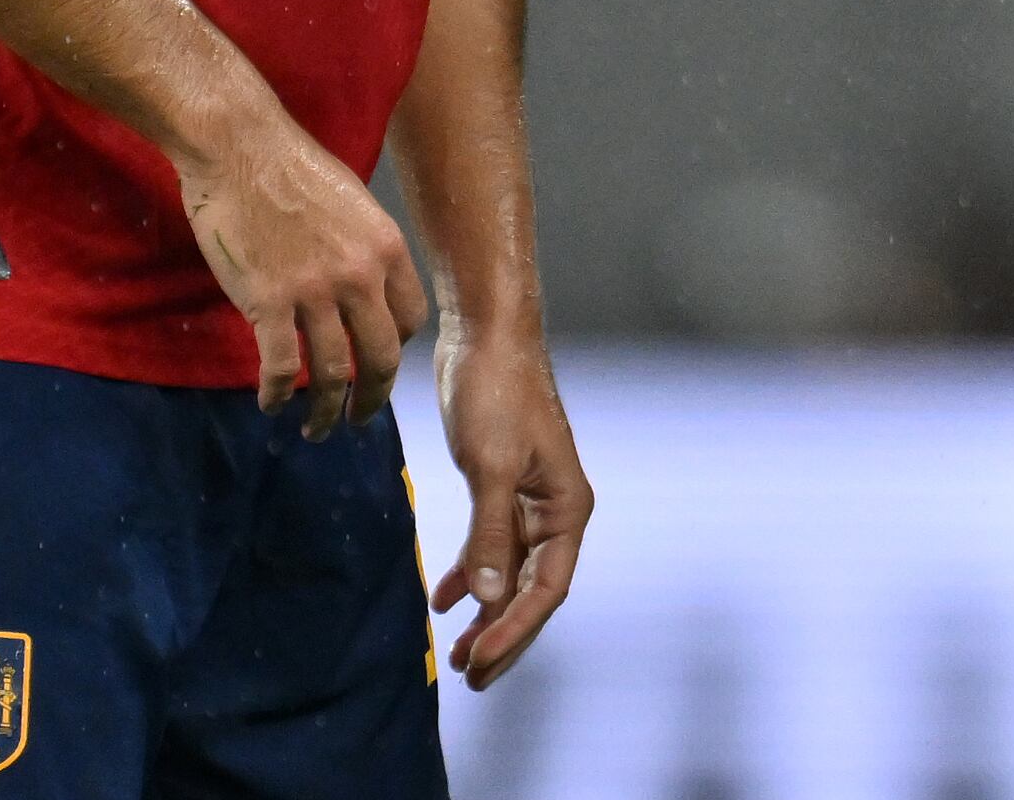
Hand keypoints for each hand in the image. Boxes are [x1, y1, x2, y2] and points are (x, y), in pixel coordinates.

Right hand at [175, 112, 431, 436]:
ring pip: (332, 374)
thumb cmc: (291, 169)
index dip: (395, 351)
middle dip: (372, 399)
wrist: (239, 147)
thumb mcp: (353, 205)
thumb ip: (364, 251)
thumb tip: (364, 289)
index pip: (410, 321)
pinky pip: (281, 368)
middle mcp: (361, 275)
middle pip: (380, 358)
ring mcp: (315, 292)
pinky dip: (277, 395)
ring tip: (316, 429)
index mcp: (387, 249)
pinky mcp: (269, 303)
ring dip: (325, 412)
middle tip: (358, 419)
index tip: (378, 367)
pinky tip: (270, 404)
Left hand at [433, 321, 592, 688]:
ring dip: (486, 613)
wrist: (487, 335)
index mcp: (567, 508)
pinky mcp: (502, 485)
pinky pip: (492, 544)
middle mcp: (555, 510)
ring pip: (511, 573)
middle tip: (468, 677)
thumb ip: (491, 534)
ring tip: (456, 654)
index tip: (476, 663)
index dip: (514, 631)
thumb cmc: (497, 392)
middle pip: (534, 590)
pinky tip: (446, 598)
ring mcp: (529, 499)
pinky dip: (472, 573)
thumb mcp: (489, 466)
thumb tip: (490, 599)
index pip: (547, 589)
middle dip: (503, 636)